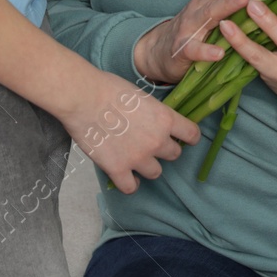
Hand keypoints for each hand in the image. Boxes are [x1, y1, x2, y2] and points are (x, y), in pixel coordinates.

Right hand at [56, 70, 201, 193]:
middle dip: (165, 150)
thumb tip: (153, 121)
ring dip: (148, 166)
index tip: (183, 137)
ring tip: (137, 159)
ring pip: (156, 173)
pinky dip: (130, 184)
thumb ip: (154, 113)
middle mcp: (157, 141)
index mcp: (165, 119)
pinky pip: (131, 188)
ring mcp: (138, 158)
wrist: (84, 98)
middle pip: (174, 154)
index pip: (192, 134)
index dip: (188, 137)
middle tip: (151, 144)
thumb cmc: (110, 89)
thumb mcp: (143, 96)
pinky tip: (126, 177)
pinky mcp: (118, 169)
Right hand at [134, 0, 267, 85]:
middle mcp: (201, 5)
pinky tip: (219, 52)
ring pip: (211, 13)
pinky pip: (195, 50)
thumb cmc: (197, 29)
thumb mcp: (216, 11)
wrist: (160, 51)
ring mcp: (190, 26)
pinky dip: (206, 51)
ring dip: (229, 4)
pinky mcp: (182, 49)